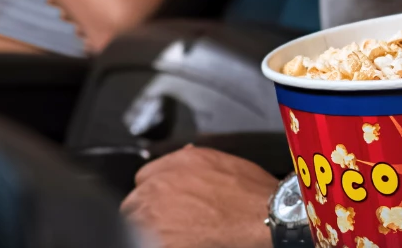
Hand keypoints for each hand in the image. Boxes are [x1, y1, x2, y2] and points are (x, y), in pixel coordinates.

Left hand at [121, 146, 277, 247]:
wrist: (266, 216)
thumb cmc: (255, 194)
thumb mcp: (227, 163)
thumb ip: (197, 164)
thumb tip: (186, 162)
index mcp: (180, 161)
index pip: (145, 176)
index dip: (156, 191)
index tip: (163, 201)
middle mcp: (162, 182)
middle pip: (135, 200)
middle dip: (148, 210)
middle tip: (169, 222)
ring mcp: (156, 210)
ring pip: (135, 222)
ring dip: (148, 228)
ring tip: (173, 233)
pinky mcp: (158, 236)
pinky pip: (143, 240)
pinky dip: (156, 241)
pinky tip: (175, 241)